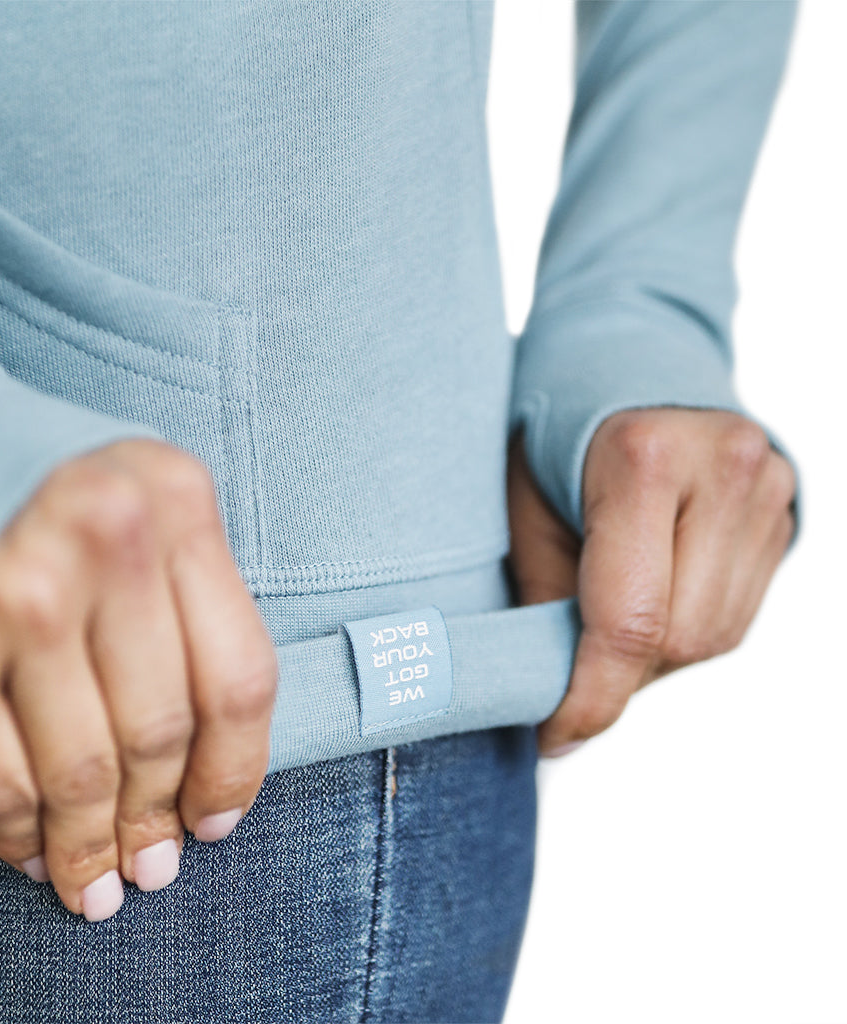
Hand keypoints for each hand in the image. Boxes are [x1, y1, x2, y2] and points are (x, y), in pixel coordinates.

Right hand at [0, 438, 277, 919]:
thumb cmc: (52, 495)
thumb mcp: (146, 507)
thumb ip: (191, 601)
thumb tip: (213, 762)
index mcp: (176, 500)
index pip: (240, 673)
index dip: (237, 768)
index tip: (220, 817)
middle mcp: (103, 539)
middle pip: (162, 729)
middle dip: (160, 820)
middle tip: (156, 866)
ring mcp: (14, 597)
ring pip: (84, 771)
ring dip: (95, 846)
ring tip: (101, 884)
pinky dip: (21, 836)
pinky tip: (35, 854)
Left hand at [506, 408, 796, 756]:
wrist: (627, 360)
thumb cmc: (554, 434)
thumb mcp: (523, 510)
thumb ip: (544, 602)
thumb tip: (552, 698)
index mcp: (644, 459)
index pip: (629, 620)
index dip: (590, 697)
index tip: (553, 738)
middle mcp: (725, 469)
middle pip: (682, 638)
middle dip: (619, 676)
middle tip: (568, 671)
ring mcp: (768, 489)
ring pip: (716, 636)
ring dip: (653, 658)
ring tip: (606, 621)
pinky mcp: (785, 512)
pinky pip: (737, 613)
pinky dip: (685, 629)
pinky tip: (650, 596)